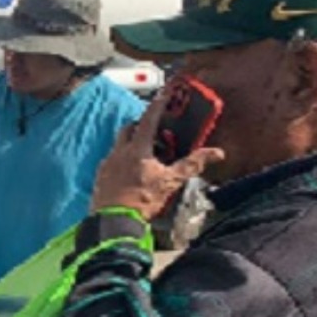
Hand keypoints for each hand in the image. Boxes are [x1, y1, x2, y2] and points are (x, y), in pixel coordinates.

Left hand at [91, 92, 223, 219]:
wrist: (113, 221)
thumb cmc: (142, 200)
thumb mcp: (171, 181)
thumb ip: (192, 164)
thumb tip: (216, 153)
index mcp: (137, 149)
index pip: (148, 120)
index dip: (157, 106)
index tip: (163, 94)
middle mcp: (119, 152)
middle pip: (128, 128)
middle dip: (140, 125)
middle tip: (154, 131)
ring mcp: (106, 164)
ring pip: (118, 144)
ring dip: (130, 143)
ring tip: (145, 154)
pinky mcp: (99, 177)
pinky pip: (110, 161)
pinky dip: (121, 159)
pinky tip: (130, 171)